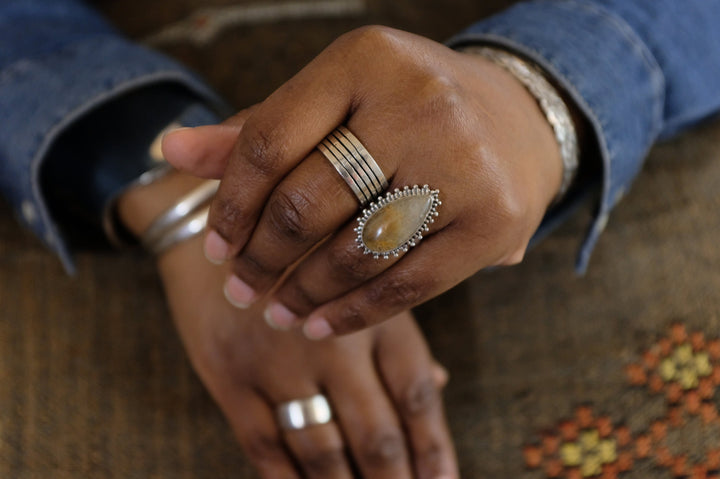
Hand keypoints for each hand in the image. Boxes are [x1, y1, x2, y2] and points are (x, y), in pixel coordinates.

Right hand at [157, 235, 457, 477]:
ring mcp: (278, 363)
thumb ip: (396, 332)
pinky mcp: (230, 377)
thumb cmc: (300, 255)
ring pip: (322, 449)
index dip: (433, 446)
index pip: (414, 393)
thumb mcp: (356, 277)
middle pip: (374, 432)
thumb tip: (439, 384)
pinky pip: (263, 446)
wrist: (213, 230)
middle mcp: (331, 342)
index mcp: (372, 314)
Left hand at [163, 26, 562, 338]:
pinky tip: (324, 323)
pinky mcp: (495, 221)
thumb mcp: (337, 100)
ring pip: (354, 252)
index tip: (215, 249)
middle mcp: (419, 104)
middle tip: (241, 290)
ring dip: (304, 294)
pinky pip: (406, 284)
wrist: (520, 119)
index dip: (231, 205)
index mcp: (366, 59)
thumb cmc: (409, 109)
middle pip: (308, 203)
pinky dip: (355, 313)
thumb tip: (169, 150)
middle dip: (262, 260)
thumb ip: (258, 129)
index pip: (268, 141)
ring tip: (278, 313)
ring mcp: (463, 164)